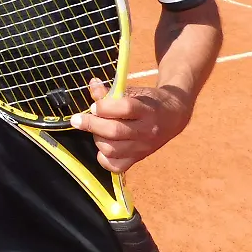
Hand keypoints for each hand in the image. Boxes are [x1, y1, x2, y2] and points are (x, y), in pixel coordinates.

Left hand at [69, 79, 192, 172]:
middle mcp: (147, 131)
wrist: (173, 116)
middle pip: (115, 131)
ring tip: (96, 130)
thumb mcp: (133, 91)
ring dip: (97, 139)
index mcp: (147, 110)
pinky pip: (116, 166)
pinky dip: (103, 158)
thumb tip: (93, 85)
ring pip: (112, 149)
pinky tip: (102, 145)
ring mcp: (143, 148)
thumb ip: (111, 91)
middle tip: (78, 119)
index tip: (94, 106)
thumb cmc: (148, 102)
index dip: (105, 107)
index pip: (126, 108)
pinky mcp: (138, 159)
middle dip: (91, 124)